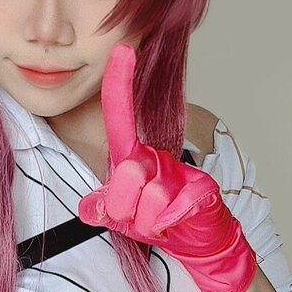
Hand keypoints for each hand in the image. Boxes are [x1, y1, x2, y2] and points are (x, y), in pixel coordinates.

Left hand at [77, 43, 256, 291]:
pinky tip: (175, 224)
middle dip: (125, 206)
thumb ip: (102, 209)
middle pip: (124, 172)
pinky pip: (172, 209)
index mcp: (133, 157)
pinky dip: (169, 223)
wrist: (201, 242)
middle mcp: (155, 158)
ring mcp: (180, 172)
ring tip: (160, 221)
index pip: (120, 117)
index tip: (122, 49)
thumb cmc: (159, 222)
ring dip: (148, 220)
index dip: (120, 83)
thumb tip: (89, 207)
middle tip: (138, 216)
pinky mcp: (201, 190)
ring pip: (148, 196)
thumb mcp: (121, 218)